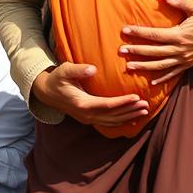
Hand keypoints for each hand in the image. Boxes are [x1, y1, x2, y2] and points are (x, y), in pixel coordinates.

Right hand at [31, 62, 150, 127]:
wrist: (47, 92)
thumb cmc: (57, 78)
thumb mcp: (64, 70)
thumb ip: (78, 69)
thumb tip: (93, 69)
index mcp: (82, 103)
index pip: (107, 105)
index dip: (123, 102)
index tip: (136, 97)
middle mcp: (86, 115)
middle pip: (113, 116)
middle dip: (130, 111)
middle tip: (146, 106)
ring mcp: (88, 119)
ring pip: (112, 121)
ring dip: (129, 117)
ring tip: (144, 112)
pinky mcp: (89, 118)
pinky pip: (108, 123)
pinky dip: (121, 122)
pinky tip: (132, 119)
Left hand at [119, 0, 192, 84]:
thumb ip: (179, 1)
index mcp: (180, 35)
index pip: (155, 35)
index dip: (139, 33)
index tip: (124, 31)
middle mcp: (180, 49)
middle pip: (154, 52)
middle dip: (136, 51)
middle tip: (120, 51)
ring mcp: (184, 59)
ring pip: (160, 65)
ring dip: (144, 66)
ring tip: (129, 67)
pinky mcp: (188, 64)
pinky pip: (173, 73)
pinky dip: (162, 78)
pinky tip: (151, 82)